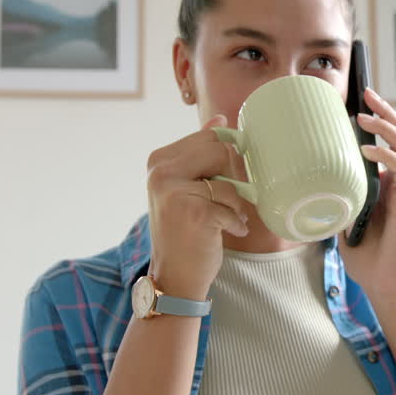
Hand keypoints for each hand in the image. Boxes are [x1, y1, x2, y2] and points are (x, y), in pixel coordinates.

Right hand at [146, 114, 249, 299]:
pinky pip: (233, 206)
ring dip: (236, 205)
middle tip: (226, 203)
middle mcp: (161, 172)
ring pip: (229, 180)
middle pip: (221, 151)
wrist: (174, 275)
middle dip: (232, 179)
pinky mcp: (195, 212)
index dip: (225, 161)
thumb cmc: (184, 230)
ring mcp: (175, 191)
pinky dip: (236, 223)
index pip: (209, 138)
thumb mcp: (185, 186)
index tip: (219, 184)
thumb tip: (221, 119)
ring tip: (226, 220)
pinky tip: (227, 233)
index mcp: (159, 160)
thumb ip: (200, 152)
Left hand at [338, 88, 395, 301]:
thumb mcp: (342, 223)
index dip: (377, 121)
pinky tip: (369, 150)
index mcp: (386, 185)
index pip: (387, 143)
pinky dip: (386, 155)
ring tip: (366, 115)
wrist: (386, 287)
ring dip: (387, 126)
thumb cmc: (368, 259)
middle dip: (385, 112)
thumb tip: (306, 186)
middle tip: (367, 93)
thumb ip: (335, 202)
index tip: (359, 102)